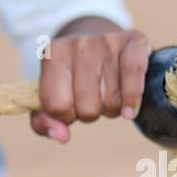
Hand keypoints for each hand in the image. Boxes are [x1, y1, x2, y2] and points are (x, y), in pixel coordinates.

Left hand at [31, 28, 151, 142]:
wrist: (98, 40)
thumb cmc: (72, 77)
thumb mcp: (50, 96)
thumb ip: (43, 122)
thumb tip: (61, 137)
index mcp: (51, 56)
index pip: (56, 106)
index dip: (66, 116)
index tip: (71, 106)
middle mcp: (77, 45)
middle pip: (87, 108)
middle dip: (91, 112)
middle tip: (92, 99)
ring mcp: (106, 41)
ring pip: (112, 101)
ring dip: (113, 107)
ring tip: (108, 92)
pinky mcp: (133, 42)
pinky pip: (133, 74)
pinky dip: (132, 98)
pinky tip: (129, 110)